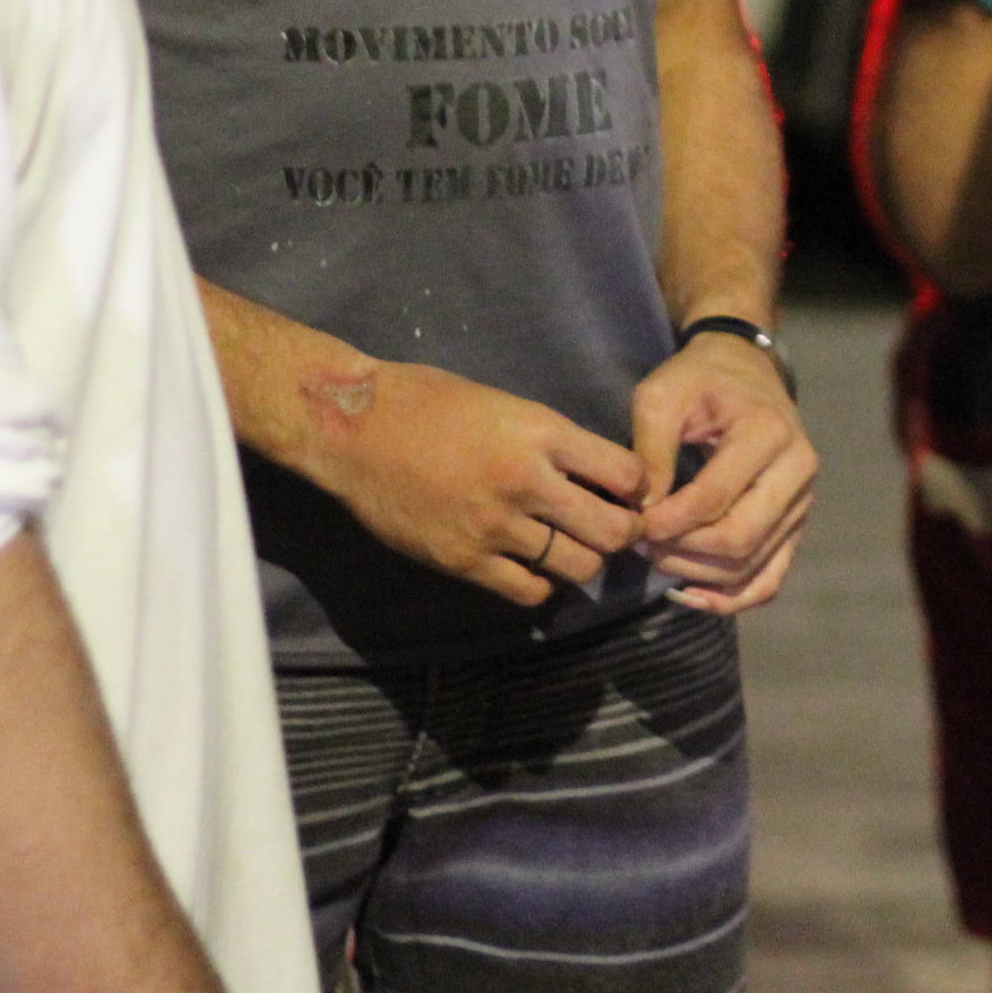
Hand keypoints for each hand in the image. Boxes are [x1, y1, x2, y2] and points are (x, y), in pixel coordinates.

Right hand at [303, 365, 647, 610]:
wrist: (354, 429)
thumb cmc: (427, 402)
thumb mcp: (504, 403)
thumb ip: (550, 440)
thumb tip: (596, 473)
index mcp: (540, 431)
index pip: (626, 474)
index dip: (637, 487)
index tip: (629, 490)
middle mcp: (525, 482)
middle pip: (612, 531)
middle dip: (624, 533)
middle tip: (613, 528)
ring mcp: (494, 526)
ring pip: (576, 566)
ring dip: (584, 560)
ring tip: (573, 547)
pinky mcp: (463, 560)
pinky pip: (528, 590)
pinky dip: (542, 584)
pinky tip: (534, 566)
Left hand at [632, 332, 817, 616]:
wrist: (746, 371)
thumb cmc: (699, 380)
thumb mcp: (663, 396)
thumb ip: (650, 452)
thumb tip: (642, 513)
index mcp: (769, 432)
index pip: (716, 497)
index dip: (670, 521)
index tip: (633, 524)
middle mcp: (798, 470)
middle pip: (739, 538)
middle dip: (681, 550)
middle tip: (641, 542)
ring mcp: (803, 502)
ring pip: (750, 564)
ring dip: (696, 572)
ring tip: (655, 554)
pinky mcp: (796, 525)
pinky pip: (769, 580)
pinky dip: (731, 598)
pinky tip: (690, 593)